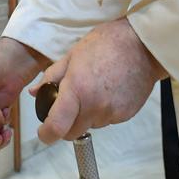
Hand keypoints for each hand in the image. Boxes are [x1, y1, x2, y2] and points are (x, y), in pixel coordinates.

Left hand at [35, 18, 164, 143]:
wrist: (143, 45)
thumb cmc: (107, 43)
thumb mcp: (72, 55)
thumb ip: (52, 76)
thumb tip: (36, 92)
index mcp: (77, 90)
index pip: (57, 127)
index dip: (46, 134)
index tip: (44, 132)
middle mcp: (95, 106)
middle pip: (72, 132)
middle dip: (65, 124)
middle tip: (68, 105)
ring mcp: (112, 113)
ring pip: (91, 126)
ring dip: (86, 116)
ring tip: (93, 90)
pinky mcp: (126, 115)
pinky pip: (107, 120)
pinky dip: (102, 111)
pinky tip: (108, 91)